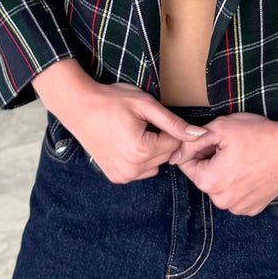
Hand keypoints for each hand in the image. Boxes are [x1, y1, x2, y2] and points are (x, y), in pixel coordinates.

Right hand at [31, 60, 207, 182]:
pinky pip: (142, 171)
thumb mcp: (145, 105)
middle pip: (167, 156)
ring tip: (133, 133)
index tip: (151, 117)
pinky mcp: (116, 177)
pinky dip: (140, 159)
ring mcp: (123, 176)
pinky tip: (126, 143)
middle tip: (141, 123)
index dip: (168, 128)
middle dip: (161, 139)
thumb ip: (174, 122)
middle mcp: (133, 169)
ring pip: (156, 165)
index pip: (175, 144)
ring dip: (152, 151)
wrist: (78, 107)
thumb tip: (199, 134)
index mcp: (142, 151)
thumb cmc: (111, 101)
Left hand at [166, 112, 277, 214]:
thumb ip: (191, 141)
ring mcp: (239, 208)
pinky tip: (254, 170)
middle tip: (233, 148)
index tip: (218, 141)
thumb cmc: (258, 134)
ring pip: (221, 187)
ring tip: (245, 158)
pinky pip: (237, 195)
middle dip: (212, 161)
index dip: (199, 148)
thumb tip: (174, 155)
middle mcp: (221, 201)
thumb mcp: (219, 127)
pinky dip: (241, 184)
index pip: (187, 164)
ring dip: (226, 173)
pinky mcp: (253, 209)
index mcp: (208, 182)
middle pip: (204, 176)